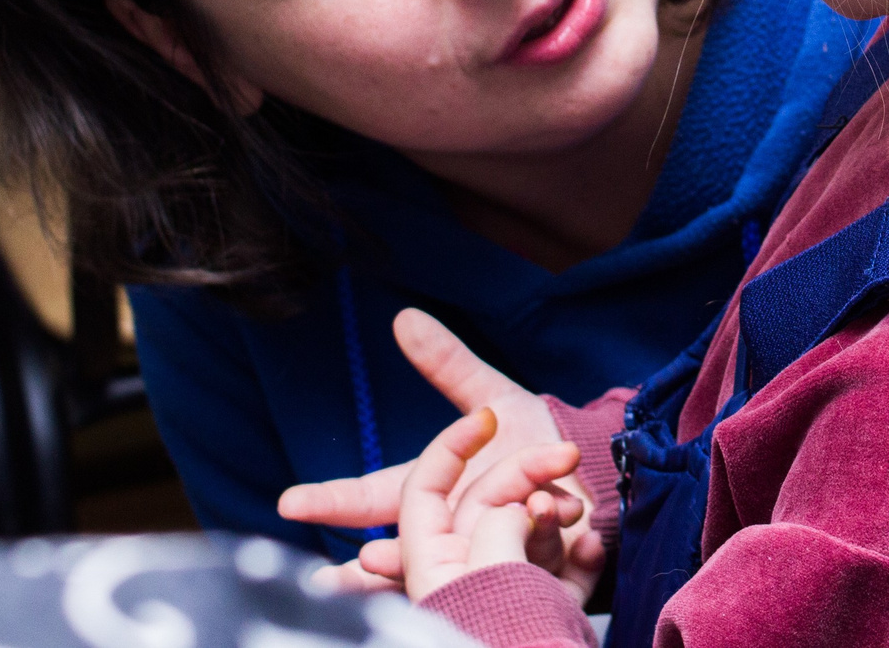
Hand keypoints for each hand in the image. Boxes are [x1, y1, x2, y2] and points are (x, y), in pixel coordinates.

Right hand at [278, 311, 598, 594]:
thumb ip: (450, 366)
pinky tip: (544, 510)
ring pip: (465, 561)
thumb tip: (404, 317)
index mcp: (433, 490)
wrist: (597, 472)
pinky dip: (542, 530)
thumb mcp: (494, 399)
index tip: (291, 502)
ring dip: (461, 547)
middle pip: (404, 551)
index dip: (332, 500)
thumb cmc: (538, 441)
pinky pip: (536, 553)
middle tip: (350, 570)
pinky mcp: (540, 566)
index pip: (372, 496)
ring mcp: (491, 551)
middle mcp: (454, 529)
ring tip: (433, 549)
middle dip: (377, 564)